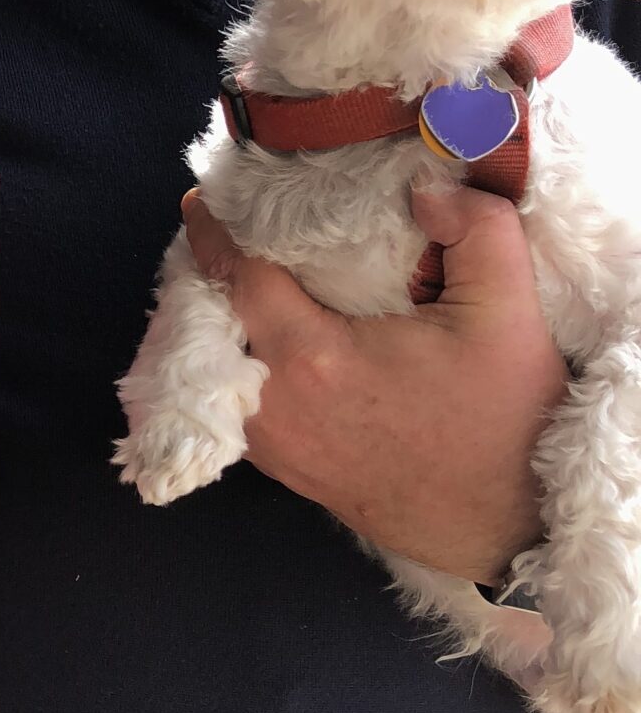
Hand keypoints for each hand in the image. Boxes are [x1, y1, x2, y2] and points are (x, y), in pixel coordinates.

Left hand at [182, 181, 568, 579]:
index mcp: (311, 357)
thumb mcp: (507, 309)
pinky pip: (239, 405)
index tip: (202, 197)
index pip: (235, 276)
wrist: (509, 524)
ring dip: (225, 322)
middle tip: (227, 230)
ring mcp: (274, 447)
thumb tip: (427, 188)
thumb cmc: (504, 421)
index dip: (216, 231)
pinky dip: (241, 365)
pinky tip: (268, 341)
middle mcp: (274, 406)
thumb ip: (476, 228)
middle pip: (215, 321)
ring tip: (243, 280)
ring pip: (220, 369)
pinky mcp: (286, 472)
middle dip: (213, 272)